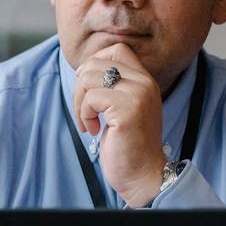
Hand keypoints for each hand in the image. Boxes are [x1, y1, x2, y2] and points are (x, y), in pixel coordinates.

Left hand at [72, 43, 167, 206]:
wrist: (143, 175)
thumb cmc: (127, 145)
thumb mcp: (122, 107)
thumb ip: (111, 86)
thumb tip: (82, 69)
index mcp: (145, 80)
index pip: (116, 50)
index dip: (95, 65)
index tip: (90, 91)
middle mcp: (144, 83)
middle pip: (95, 63)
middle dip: (80, 88)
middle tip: (85, 112)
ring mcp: (137, 95)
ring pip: (88, 78)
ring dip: (80, 104)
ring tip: (88, 123)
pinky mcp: (127, 110)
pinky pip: (90, 99)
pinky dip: (84, 116)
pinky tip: (94, 131)